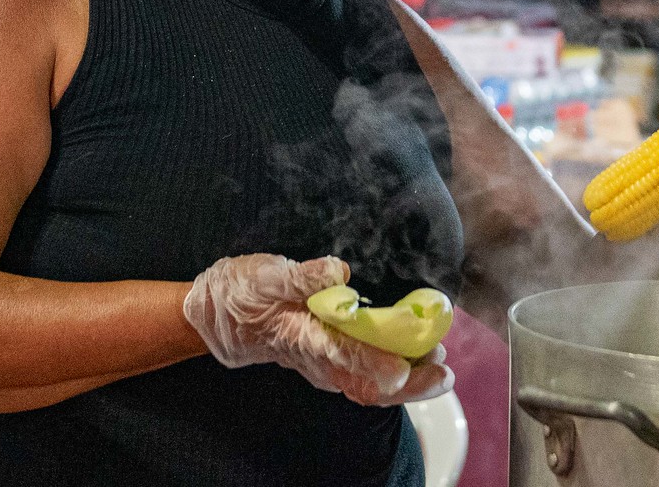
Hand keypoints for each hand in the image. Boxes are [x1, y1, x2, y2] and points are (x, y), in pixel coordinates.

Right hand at [182, 254, 452, 406]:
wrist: (215, 317)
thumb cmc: (241, 293)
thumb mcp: (265, 275)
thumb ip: (301, 275)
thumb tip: (337, 272)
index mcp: (300, 336)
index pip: (342, 355)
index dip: (375, 362)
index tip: (405, 367)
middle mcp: (314, 359)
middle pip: (364, 384)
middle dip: (407, 383)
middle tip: (442, 373)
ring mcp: (320, 364)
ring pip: (366, 385)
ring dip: (405, 380)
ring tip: (438, 365)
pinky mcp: (325, 361)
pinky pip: (362, 377)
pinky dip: (391, 372)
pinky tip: (413, 359)